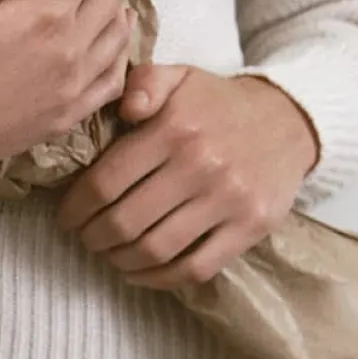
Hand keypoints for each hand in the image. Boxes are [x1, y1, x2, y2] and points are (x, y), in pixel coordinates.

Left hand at [56, 63, 320, 288]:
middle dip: (92, 238)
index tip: (67, 218)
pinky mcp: (250, 227)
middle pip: (123, 223)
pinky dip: (157, 280)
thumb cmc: (216, 106)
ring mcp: (229, 199)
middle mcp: (202, 164)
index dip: (75, 210)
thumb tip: (125, 106)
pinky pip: (193, 270)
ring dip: (119, 261)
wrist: (291, 119)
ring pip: (154, 250)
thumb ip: (143, 83)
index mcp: (175, 128)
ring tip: (109, 254)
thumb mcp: (179, 78)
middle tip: (86, 238)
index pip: (104, 184)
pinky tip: (139, 272)